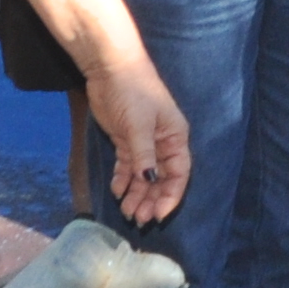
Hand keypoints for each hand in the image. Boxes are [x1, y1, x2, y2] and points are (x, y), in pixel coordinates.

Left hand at [84, 51, 192, 226]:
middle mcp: (162, 143)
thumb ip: (144, 155)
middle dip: (151, 199)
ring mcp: (143, 142)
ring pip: (143, 176)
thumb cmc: (132, 92)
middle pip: (161, 179)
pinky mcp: (125, 140)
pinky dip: (123, 180)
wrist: (110, 69)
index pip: (179, 173)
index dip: (171, 195)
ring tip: (126, 211)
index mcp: (175, 137)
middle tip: (138, 219)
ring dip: (136, 194)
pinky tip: (117, 191)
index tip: (159, 214)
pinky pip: (127, 166)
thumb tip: (150, 182)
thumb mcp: (139, 125)